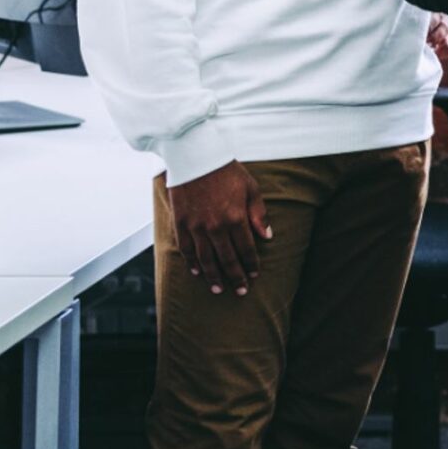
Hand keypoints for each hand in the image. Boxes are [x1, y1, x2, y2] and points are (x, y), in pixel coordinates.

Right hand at [166, 162, 268, 296]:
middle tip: (240, 291)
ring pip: (205, 258)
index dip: (251, 264)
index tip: (254, 275)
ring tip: (219, 288)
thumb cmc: (227, 172)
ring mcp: (196, 226)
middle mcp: (216, 226)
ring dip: (213, 276)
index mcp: (236, 218)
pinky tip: (197, 272)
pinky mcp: (180, 222)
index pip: (246, 249)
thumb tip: (267, 236)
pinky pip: (186, 248)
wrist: (196, 157)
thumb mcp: (251, 189)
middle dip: (235, 277)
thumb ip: (258, 214)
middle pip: (227, 259)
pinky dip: (192, 262)